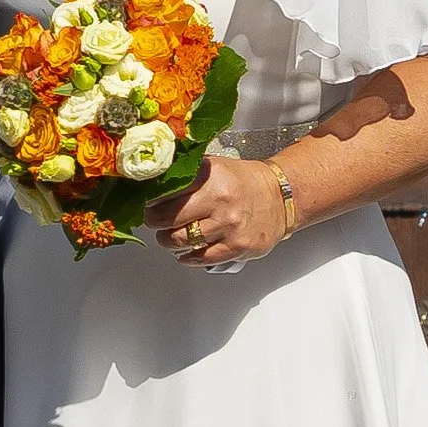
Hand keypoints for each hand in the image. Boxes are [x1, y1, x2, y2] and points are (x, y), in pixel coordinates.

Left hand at [145, 156, 287, 266]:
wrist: (280, 196)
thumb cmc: (243, 182)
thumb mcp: (215, 168)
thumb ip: (187, 174)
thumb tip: (153, 182)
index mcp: (211, 178)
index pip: (166, 192)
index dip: (151, 200)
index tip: (147, 203)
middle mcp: (220, 201)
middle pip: (167, 219)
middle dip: (154, 222)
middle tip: (154, 221)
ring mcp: (229, 226)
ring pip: (181, 241)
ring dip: (169, 241)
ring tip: (170, 236)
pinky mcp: (237, 247)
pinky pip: (201, 259)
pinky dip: (188, 257)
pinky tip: (187, 251)